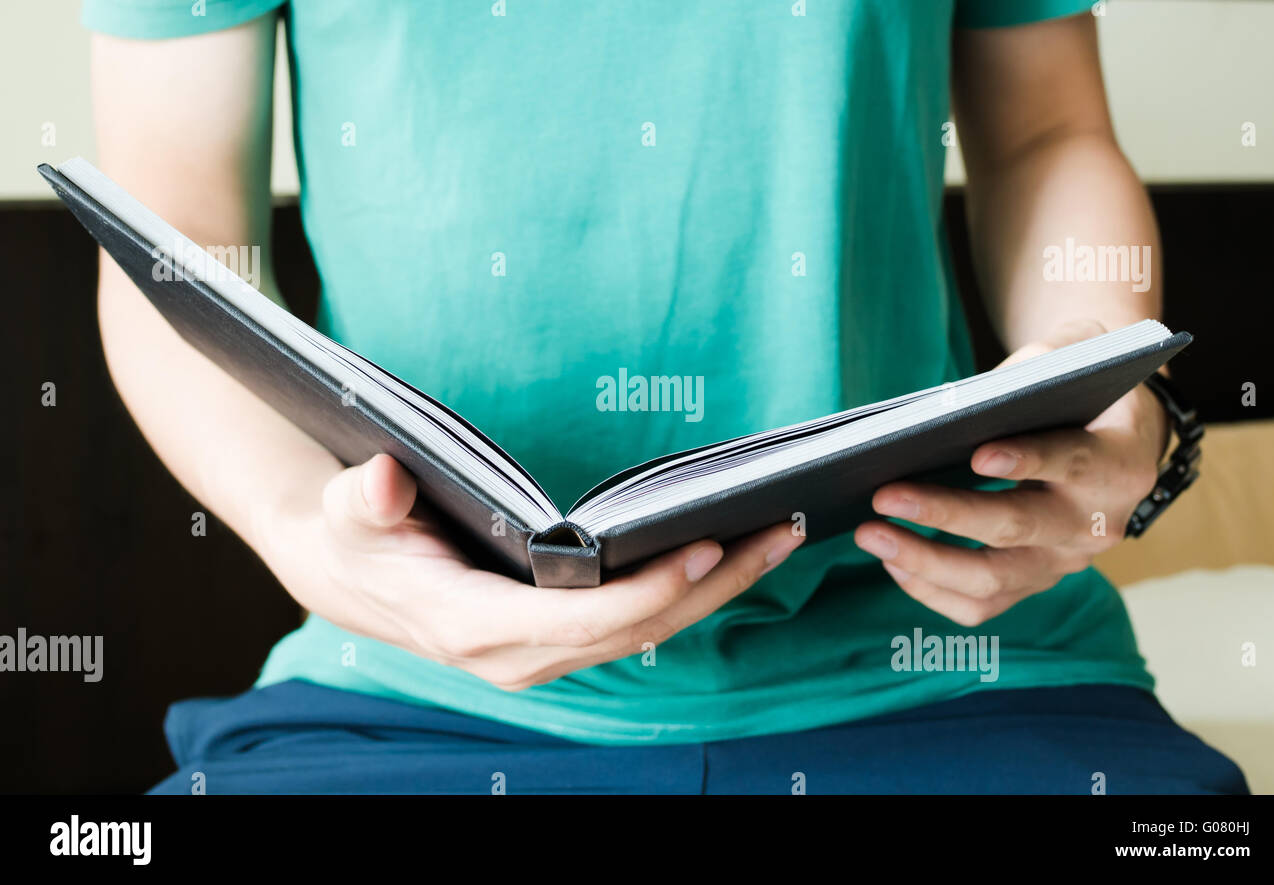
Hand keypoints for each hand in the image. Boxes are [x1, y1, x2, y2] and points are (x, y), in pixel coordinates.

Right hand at [258, 453, 804, 690]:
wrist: (350, 575)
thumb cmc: (356, 536)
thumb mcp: (348, 511)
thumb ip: (364, 498)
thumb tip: (384, 481)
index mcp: (474, 625)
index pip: (583, 620)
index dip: (649, 588)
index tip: (708, 545)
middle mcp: (518, 655)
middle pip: (638, 630)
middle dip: (715, 584)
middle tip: (780, 529)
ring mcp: (543, 653)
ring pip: (648, 632)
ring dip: (717, 587)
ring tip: (777, 534)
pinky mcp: (558, 639)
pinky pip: (636, 624)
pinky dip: (689, 590)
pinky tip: (731, 552)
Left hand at [854, 319, 1168, 626]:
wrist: (1113, 437)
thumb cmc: (1075, 391)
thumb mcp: (1068, 363)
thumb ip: (1027, 373)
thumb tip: (950, 407)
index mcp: (1117, 463)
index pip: (1071, 462)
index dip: (1026, 461)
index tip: (977, 455)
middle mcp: (1097, 523)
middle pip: (1017, 527)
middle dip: (947, 513)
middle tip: (884, 495)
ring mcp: (1066, 562)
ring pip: (993, 578)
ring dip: (925, 560)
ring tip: (870, 533)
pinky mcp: (1035, 583)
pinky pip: (980, 605)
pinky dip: (931, 589)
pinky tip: (892, 559)